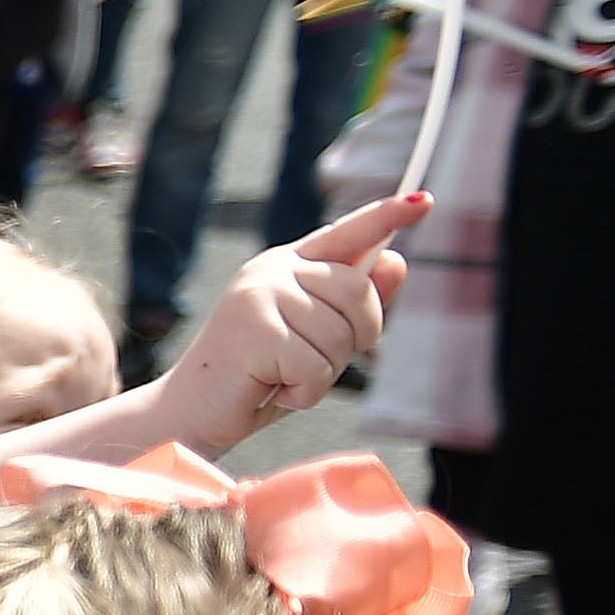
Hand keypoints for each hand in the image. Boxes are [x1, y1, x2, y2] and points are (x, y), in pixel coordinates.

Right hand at [165, 188, 424, 445]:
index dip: (386, 216)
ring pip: (340, 337)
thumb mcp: (313, 339)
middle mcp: (271, 271)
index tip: (423, 201)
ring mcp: (259, 296)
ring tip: (281, 378)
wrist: (190, 412)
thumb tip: (396, 261)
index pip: (347, 234)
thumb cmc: (256, 377)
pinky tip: (271, 391)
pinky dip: (303, 393)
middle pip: (359, 293)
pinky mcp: (254, 331)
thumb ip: (351, 305)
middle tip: (311, 363)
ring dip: (322, 374)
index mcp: (287, 266)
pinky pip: (315, 367)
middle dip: (355, 339)